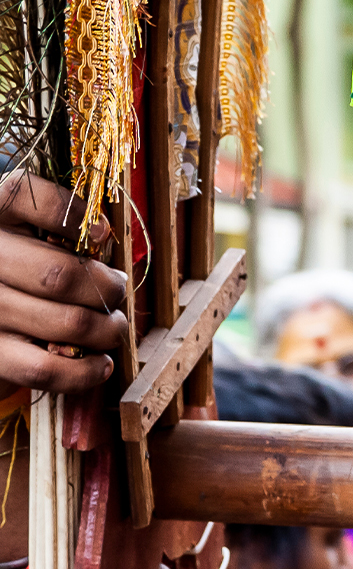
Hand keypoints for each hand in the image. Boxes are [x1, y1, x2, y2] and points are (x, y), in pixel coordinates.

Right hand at [0, 170, 125, 391]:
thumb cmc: (21, 270)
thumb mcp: (29, 235)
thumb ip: (57, 227)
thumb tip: (102, 233)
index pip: (24, 197)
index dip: (74, 213)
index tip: (102, 232)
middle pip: (60, 275)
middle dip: (107, 288)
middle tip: (116, 291)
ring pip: (67, 322)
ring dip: (107, 329)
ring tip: (112, 326)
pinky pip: (47, 369)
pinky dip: (87, 371)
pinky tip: (102, 362)